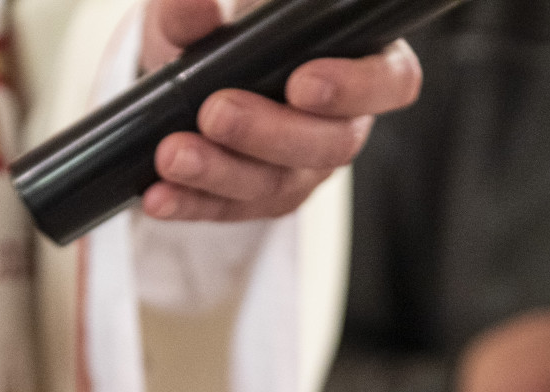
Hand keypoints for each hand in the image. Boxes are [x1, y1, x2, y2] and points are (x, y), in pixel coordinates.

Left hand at [138, 0, 421, 221]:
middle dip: (270, 133)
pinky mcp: (260, 203)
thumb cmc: (219, 36)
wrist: (184, 82)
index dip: (356, 88)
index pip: (391, 81)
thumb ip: (196, 11)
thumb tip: (193, 4)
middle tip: (215, 112)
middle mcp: (341, 124)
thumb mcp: (204, 16)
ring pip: (277, 185)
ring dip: (221, 172)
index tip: (303, 82)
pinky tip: (158, 196)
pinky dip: (191, 204)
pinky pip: (230, 212)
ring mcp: (302, 171)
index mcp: (357, 62)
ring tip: (172, 154)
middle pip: (330, 144)